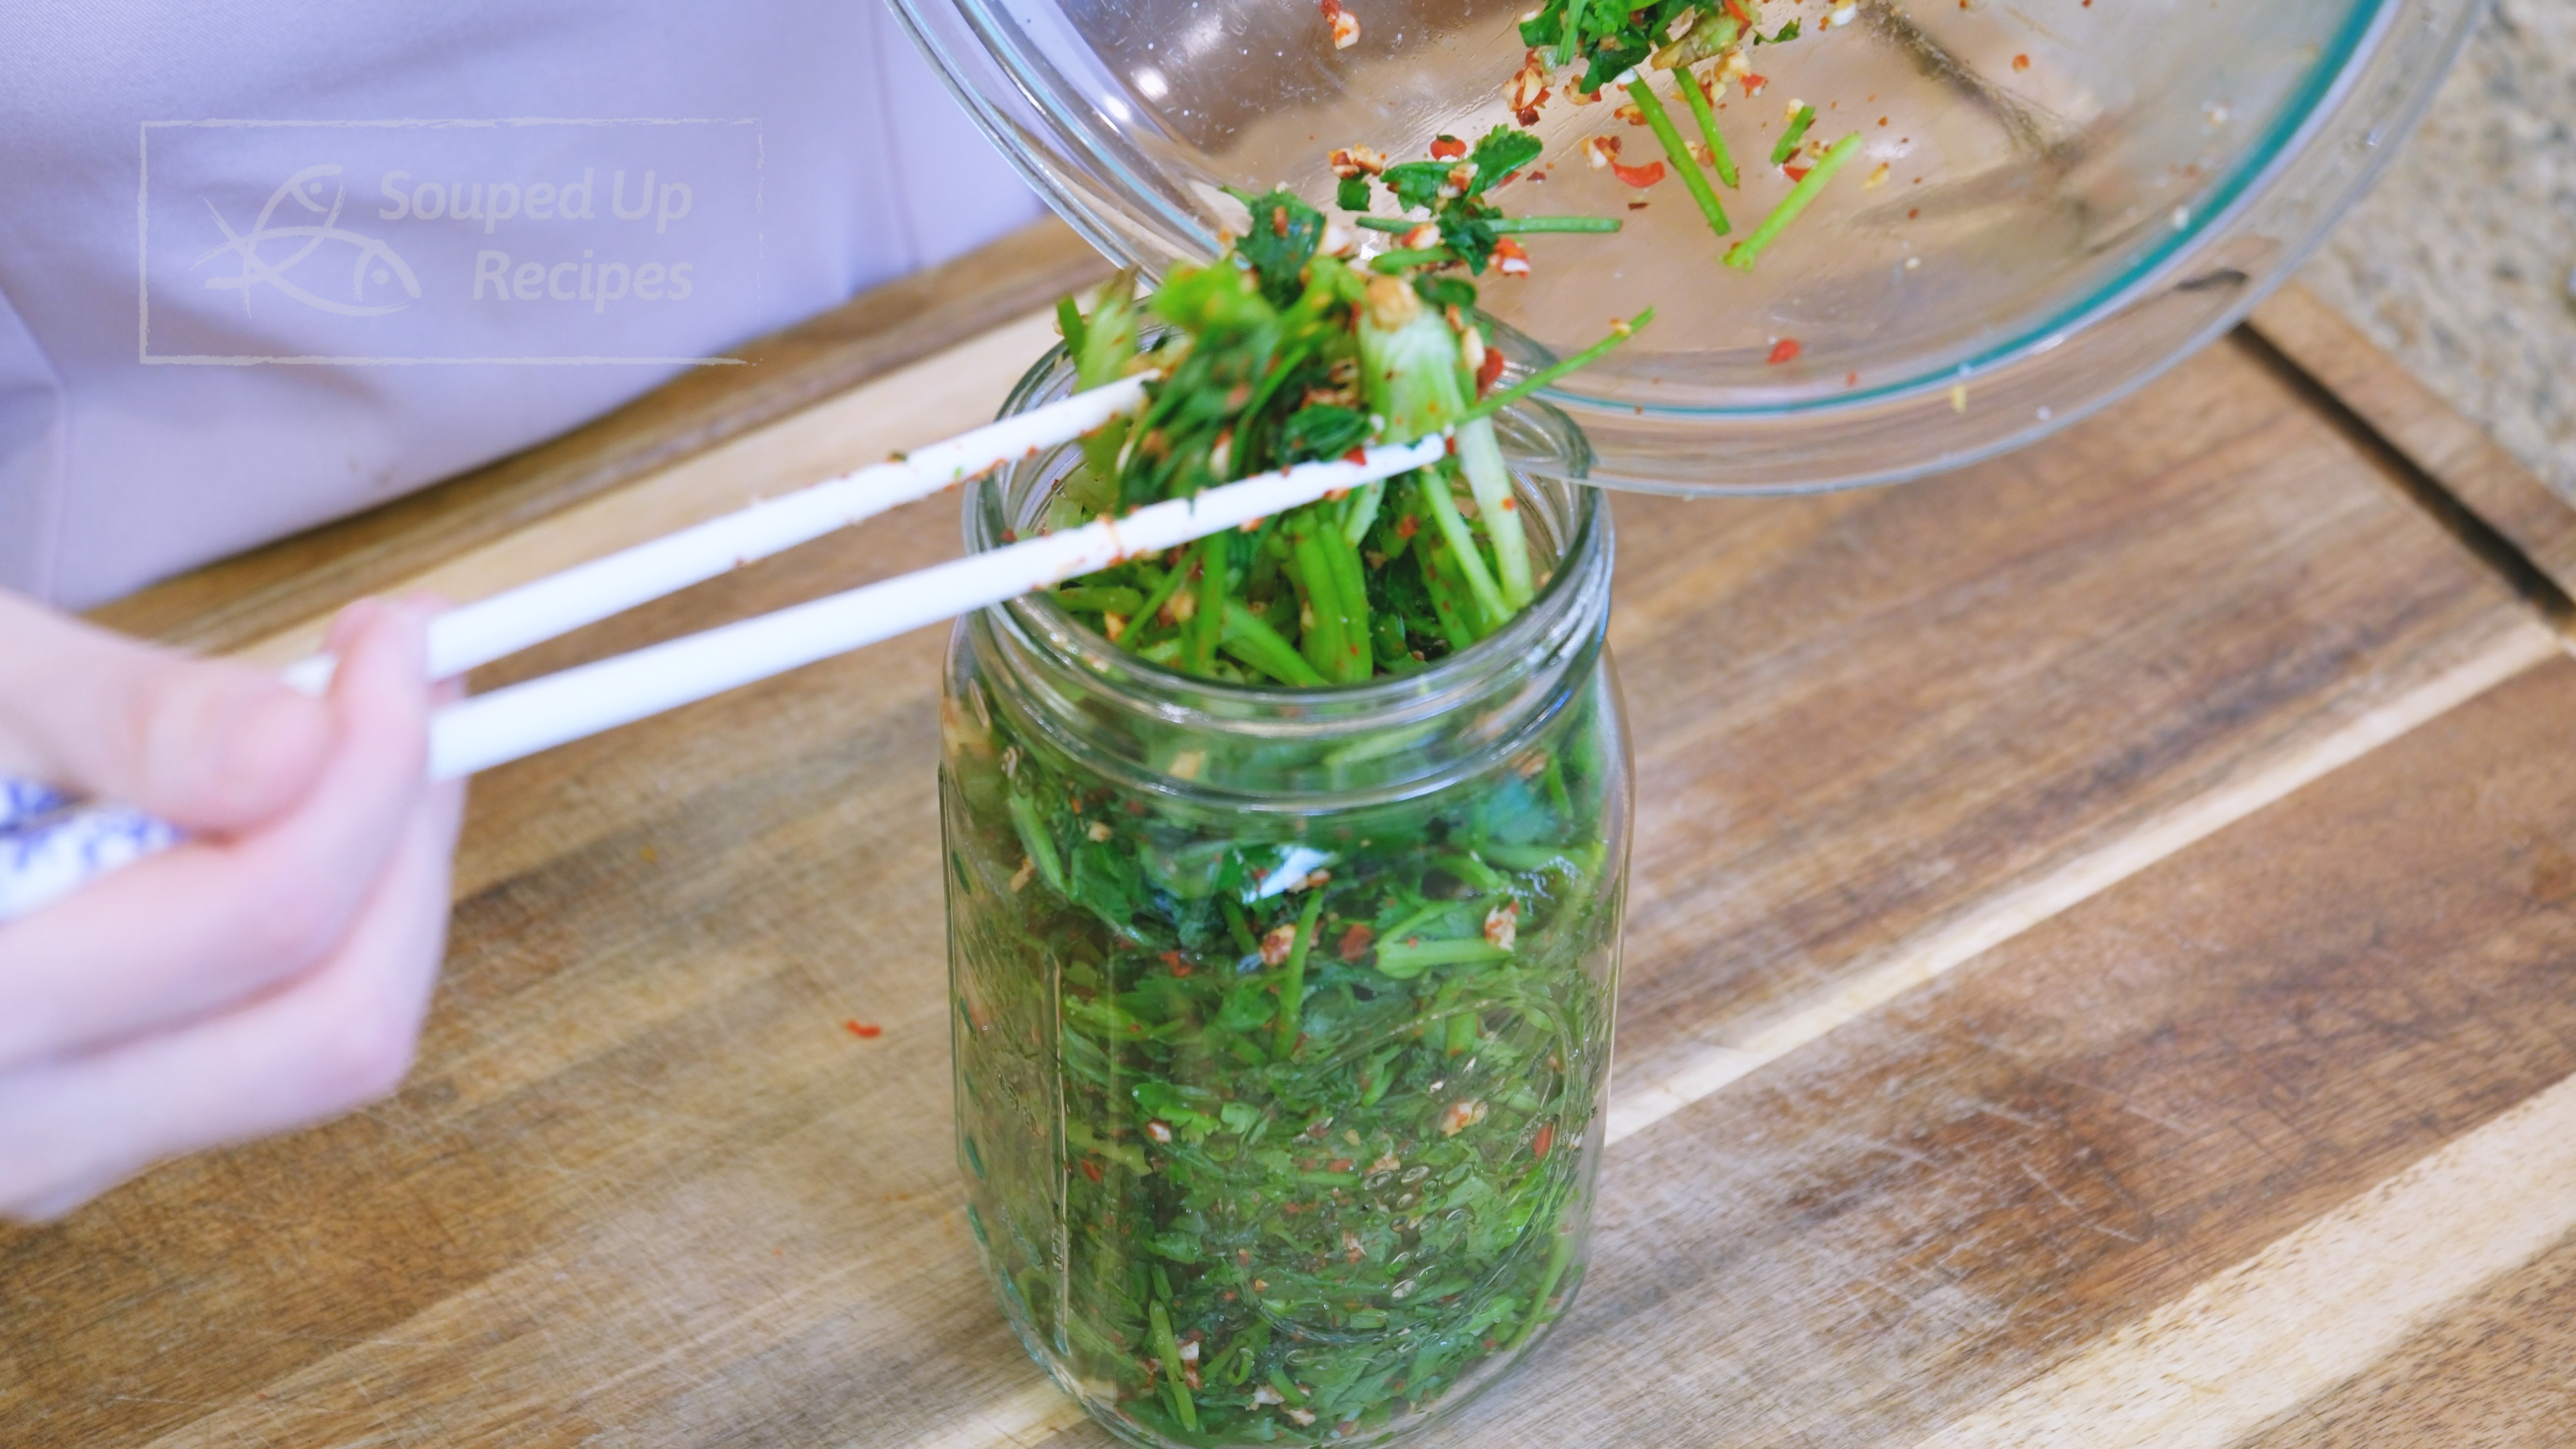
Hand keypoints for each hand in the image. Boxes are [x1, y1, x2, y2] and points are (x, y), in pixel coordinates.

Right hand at [0, 593, 463, 1220]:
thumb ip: (122, 720)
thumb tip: (304, 742)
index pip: (263, 919)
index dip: (376, 765)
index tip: (398, 638)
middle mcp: (2, 1130)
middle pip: (334, 1023)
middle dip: (407, 836)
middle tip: (409, 679)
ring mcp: (42, 1155)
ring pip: (317, 1052)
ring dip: (376, 881)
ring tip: (351, 723)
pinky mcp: (74, 1134)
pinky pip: (258, 1054)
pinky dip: (310, 926)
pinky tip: (275, 811)